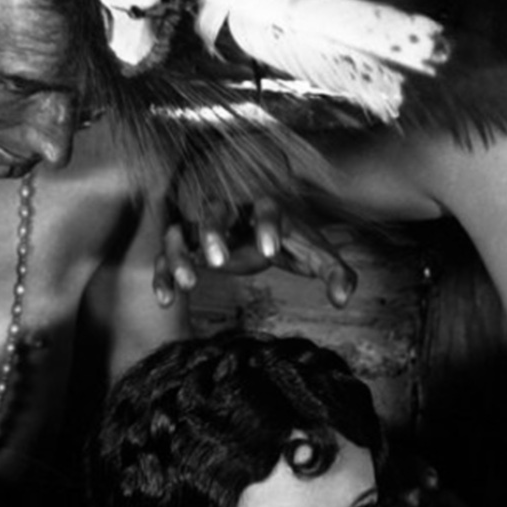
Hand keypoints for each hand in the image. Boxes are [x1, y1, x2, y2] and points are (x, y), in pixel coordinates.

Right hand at [151, 198, 356, 308]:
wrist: (258, 210)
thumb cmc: (288, 233)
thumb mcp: (313, 250)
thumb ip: (334, 271)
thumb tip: (343, 301)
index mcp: (267, 205)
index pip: (268, 208)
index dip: (267, 225)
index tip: (270, 250)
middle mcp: (232, 208)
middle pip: (217, 209)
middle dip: (214, 231)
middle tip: (217, 260)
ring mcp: (204, 223)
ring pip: (183, 229)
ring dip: (181, 253)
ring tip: (189, 284)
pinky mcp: (186, 241)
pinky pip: (166, 252)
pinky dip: (163, 273)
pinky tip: (167, 300)